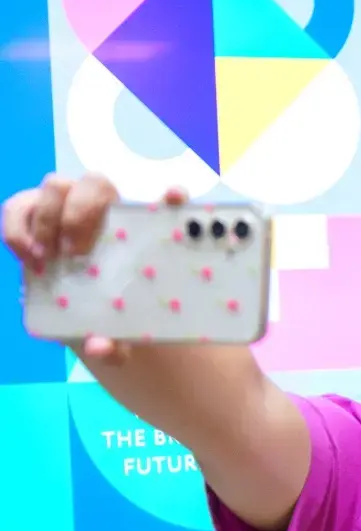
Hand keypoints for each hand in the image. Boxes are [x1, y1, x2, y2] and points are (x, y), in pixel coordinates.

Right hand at [4, 174, 186, 361]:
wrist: (83, 309)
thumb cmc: (116, 313)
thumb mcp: (120, 331)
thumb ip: (116, 342)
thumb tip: (100, 347)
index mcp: (142, 230)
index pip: (166, 201)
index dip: (171, 197)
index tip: (174, 199)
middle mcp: (105, 209)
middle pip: (96, 183)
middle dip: (82, 210)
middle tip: (75, 252)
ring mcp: (67, 208)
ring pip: (56, 187)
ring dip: (47, 218)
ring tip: (46, 257)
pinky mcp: (33, 217)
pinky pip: (18, 208)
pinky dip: (16, 228)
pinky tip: (26, 256)